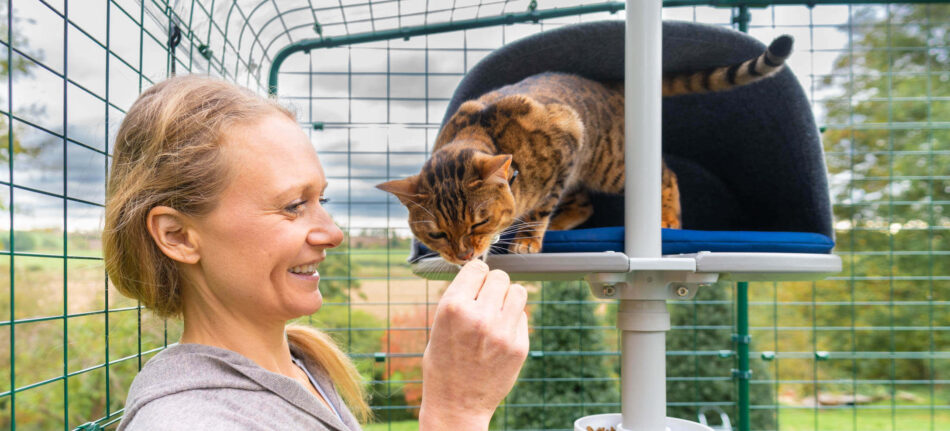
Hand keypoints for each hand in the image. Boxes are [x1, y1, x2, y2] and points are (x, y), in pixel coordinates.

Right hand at [418, 260, 528, 430]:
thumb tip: (482, 275)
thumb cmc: (443, 364)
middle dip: (493, 286)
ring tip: (497, 313)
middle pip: (500, 276)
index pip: (477, 268)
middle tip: (486, 302)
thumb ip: (461, 299)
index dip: (476, 276)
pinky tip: (500, 335)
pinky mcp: (519, 345)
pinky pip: (523, 315)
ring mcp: (502, 331)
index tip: (475, 284)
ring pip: (518, 291)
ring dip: (508, 298)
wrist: (457, 404)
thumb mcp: (440, 325)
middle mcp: (479, 315)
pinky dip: (514, 319)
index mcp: (453, 306)